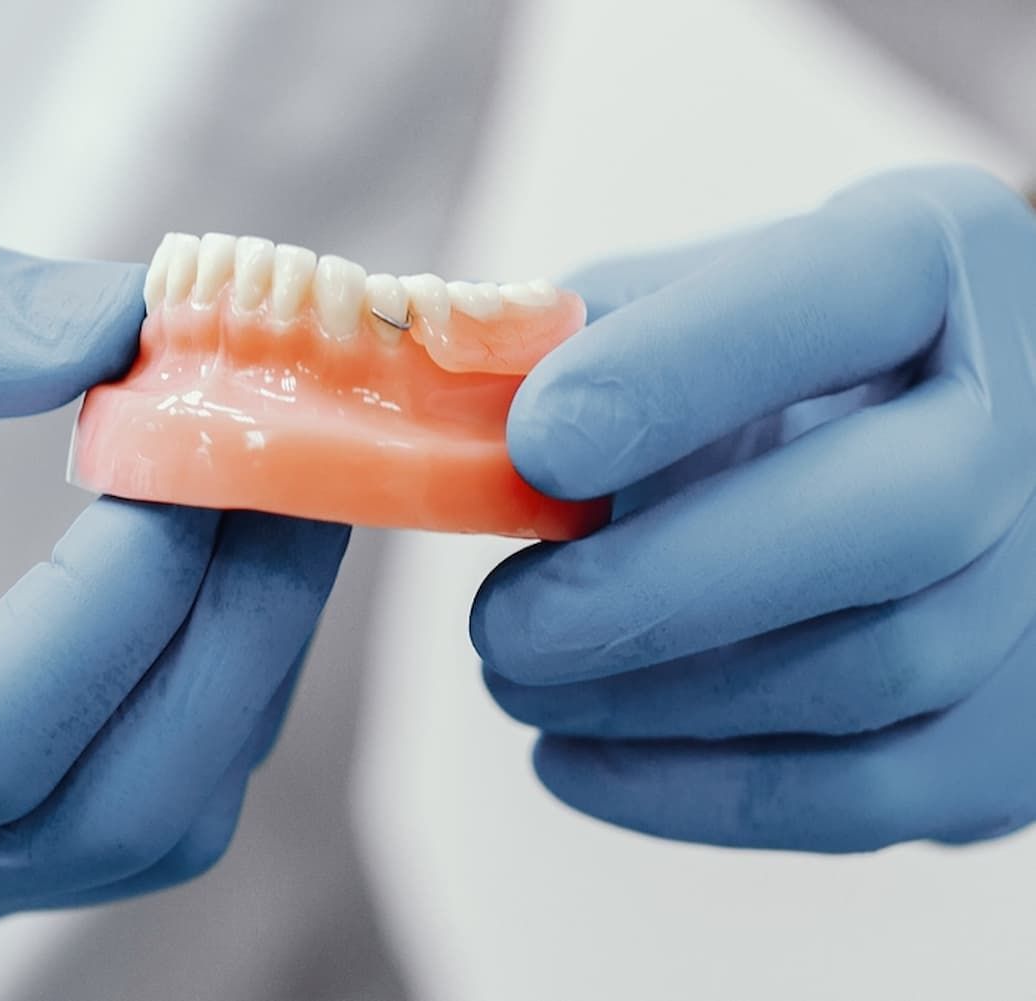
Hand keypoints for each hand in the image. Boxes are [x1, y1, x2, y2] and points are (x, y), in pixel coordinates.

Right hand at [0, 216, 346, 938]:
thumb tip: (131, 324)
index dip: (128, 592)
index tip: (202, 429)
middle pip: (105, 807)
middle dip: (242, 621)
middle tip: (310, 455)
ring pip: (148, 822)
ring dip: (248, 653)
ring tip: (280, 491)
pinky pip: (136, 802)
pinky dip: (208, 679)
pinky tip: (220, 559)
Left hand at [472, 166, 1035, 851]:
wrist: (937, 437)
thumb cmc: (777, 359)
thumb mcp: (699, 295)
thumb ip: (586, 335)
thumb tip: (452, 411)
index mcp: (942, 261)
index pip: (835, 293)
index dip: (676, 374)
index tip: (535, 446)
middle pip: (890, 522)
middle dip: (662, 586)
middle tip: (501, 622)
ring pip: (872, 672)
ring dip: (656, 697)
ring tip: (517, 678)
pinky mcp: (1021, 734)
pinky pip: (869, 796)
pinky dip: (696, 792)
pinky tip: (572, 757)